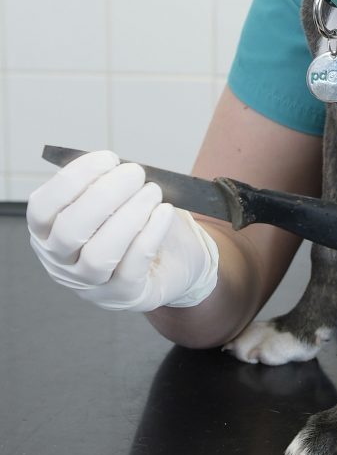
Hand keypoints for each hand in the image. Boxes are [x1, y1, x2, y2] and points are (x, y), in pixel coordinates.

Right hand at [27, 149, 218, 311]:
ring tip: (153, 192)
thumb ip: (107, 183)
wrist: (177, 255)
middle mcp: (63, 263)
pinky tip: (164, 212)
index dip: (71, 181)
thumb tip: (116, 167)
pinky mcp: (124, 296)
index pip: (42, 210)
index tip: (106, 159)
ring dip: (129, 216)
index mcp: (50, 233)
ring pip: (99, 254)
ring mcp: (92, 284)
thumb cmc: (140, 220)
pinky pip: (132, 267)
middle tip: (135, 173)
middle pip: (69, 231)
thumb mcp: (117, 198)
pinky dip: (150, 233)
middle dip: (105, 195)